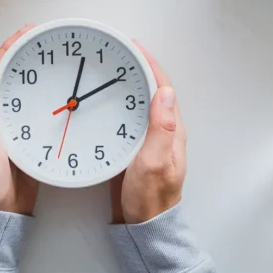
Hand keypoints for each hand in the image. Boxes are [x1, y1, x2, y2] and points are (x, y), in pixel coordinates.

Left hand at [0, 25, 39, 214]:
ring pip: (23, 91)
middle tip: (42, 38)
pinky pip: (36, 110)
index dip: (7, 51)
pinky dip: (46, 95)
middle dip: (23, 55)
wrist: (2, 213)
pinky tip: (58, 91)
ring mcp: (11, 126)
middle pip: (10, 77)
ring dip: (35, 72)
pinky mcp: (26, 137)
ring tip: (52, 55)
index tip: (24, 34)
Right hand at [110, 42, 186, 223]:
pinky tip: (102, 101)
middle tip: (116, 51)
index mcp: (171, 130)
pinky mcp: (133, 147)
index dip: (149, 64)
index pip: (162, 88)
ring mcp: (147, 138)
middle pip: (150, 90)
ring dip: (126, 82)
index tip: (133, 47)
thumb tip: (165, 92)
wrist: (141, 225)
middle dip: (136, 67)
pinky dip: (116, 102)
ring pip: (138, 102)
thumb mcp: (154, 162)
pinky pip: (126, 117)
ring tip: (107, 67)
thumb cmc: (150, 198)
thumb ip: (161, 128)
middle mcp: (162, 131)